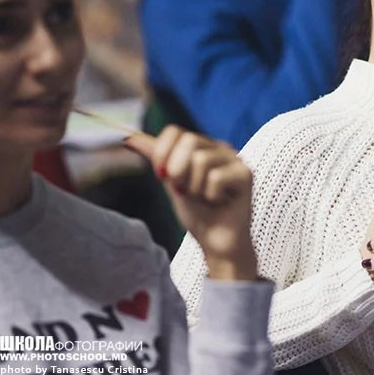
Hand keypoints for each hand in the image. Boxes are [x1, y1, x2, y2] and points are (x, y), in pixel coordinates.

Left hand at [124, 126, 257, 280]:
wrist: (216, 243)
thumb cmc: (197, 213)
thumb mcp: (170, 182)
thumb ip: (156, 157)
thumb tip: (128, 137)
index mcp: (202, 146)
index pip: (175, 131)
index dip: (162, 152)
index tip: (162, 176)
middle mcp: (220, 148)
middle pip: (189, 140)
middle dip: (178, 171)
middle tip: (186, 190)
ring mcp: (235, 160)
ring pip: (201, 160)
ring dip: (194, 187)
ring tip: (204, 198)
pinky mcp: (246, 175)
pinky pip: (215, 178)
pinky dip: (210, 196)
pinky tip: (219, 202)